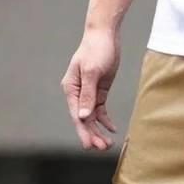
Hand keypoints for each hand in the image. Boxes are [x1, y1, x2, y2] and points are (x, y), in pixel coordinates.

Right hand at [61, 28, 119, 149]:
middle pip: (84, 120)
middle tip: (103, 148)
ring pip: (92, 118)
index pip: (76, 115)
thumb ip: (88, 95)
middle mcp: (77, 94)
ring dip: (98, 131)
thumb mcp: (92, 72)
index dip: (83, 132)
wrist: (104, 35)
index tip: (90, 146)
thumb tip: (83, 117)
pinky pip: (100, 111)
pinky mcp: (98, 92)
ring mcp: (88, 94)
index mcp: (71, 89)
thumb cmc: (96, 50)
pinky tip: (113, 129)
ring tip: (108, 144)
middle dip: (92, 135)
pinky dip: (105, 121)